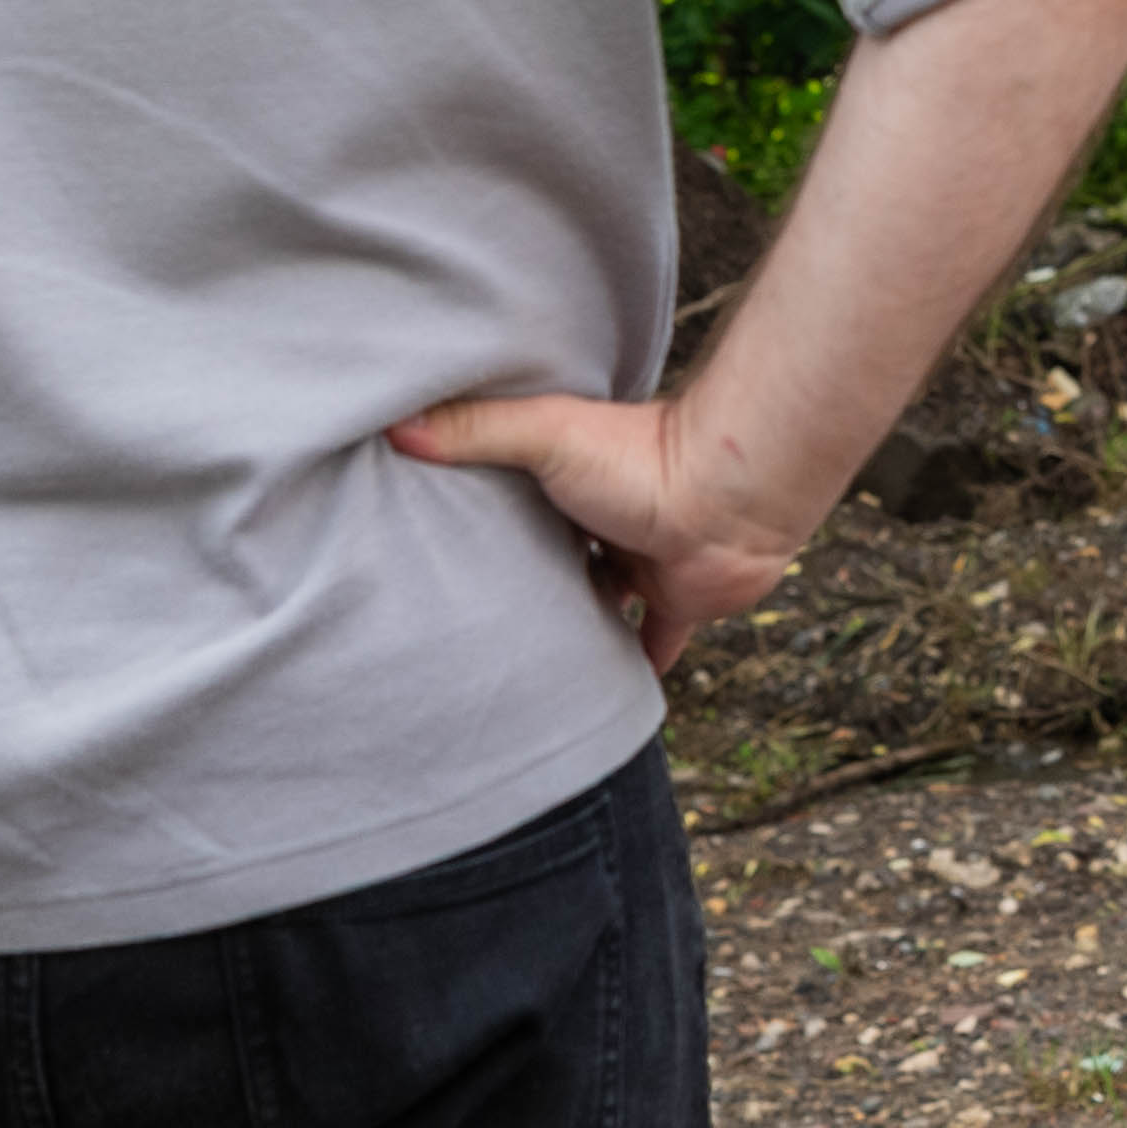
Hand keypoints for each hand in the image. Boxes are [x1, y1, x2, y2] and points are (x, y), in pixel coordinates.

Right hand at [388, 390, 811, 669]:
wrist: (731, 500)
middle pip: (556, 553)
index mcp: (573, 477)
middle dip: (525, 574)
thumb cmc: (645, 457)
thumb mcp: (546, 434)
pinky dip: (636, 669)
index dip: (484, 515)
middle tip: (469, 613)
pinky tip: (605, 702)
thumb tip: (396, 425)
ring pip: (600, 600)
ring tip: (521, 658)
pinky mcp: (677, 601)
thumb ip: (476, 429)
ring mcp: (642, 562)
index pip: (515, 498)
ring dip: (574, 622)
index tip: (437, 538)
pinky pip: (654, 644)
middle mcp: (607, 520)